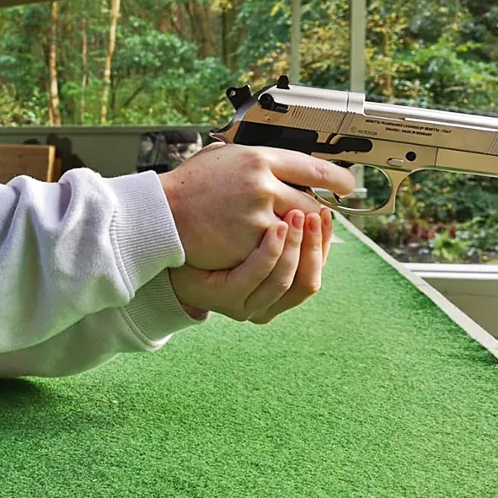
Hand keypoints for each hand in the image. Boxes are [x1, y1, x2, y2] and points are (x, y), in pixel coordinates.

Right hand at [159, 143, 352, 270]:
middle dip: (317, 214)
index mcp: (258, 158)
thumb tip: (278, 157)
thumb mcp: (222, 155)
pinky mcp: (250, 243)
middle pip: (313, 203)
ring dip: (302, 235)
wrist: (162, 213)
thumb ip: (252, 155)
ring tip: (296, 235)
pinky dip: (281, 251)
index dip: (339, 180)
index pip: (315, 168)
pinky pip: (280, 250)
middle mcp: (263, 183)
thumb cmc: (188, 185)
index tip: (347, 186)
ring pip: (300, 230)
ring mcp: (258, 215)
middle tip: (317, 217)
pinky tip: (274, 249)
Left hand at [170, 207, 333, 322]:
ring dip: (297, 246)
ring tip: (298, 215)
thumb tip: (312, 192)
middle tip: (317, 213)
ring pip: (287, 280)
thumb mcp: (249, 230)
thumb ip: (278, 222)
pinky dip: (270, 251)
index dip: (325, 244)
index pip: (315, 272)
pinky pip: (257, 275)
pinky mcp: (228, 298)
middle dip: (316, 245)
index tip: (327, 214)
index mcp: (278, 291)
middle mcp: (267, 304)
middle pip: (308, 281)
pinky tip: (275, 226)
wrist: (169, 248)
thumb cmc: (209, 236)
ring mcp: (247, 304)